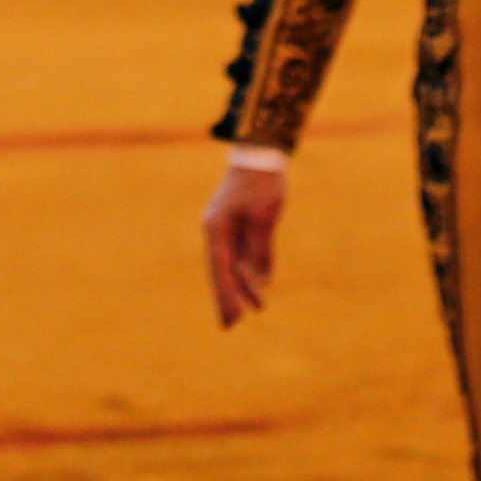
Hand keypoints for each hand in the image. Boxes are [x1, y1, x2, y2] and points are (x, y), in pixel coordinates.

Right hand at [203, 157, 284, 327]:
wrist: (261, 154)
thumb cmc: (262, 183)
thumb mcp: (264, 217)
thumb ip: (260, 248)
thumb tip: (261, 280)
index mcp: (217, 228)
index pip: (221, 269)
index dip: (226, 296)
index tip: (232, 319)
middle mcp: (217, 231)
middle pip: (222, 271)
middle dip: (229, 298)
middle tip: (232, 326)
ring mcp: (227, 228)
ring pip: (234, 264)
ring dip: (245, 285)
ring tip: (258, 308)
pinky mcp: (239, 225)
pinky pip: (244, 254)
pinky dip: (251, 270)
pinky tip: (261, 287)